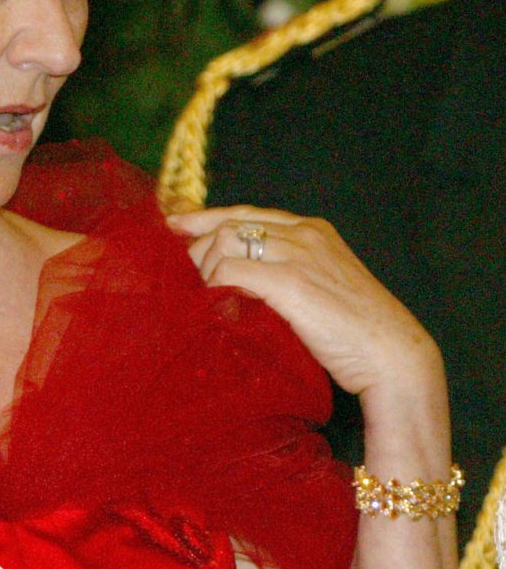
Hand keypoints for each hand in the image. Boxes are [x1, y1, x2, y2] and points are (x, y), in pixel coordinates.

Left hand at [165, 206, 440, 399]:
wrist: (393, 354)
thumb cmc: (356, 333)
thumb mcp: (320, 288)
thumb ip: (286, 274)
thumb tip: (236, 282)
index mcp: (313, 230)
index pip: (247, 213)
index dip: (205, 218)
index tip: (175, 224)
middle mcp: (304, 234)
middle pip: (229, 225)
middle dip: (197, 249)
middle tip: (186, 280)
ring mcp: (298, 255)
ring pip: (225, 243)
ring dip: (204, 270)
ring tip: (203, 298)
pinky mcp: (291, 283)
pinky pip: (232, 272)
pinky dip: (216, 287)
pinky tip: (215, 305)